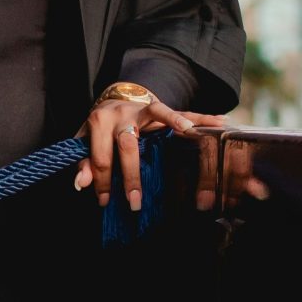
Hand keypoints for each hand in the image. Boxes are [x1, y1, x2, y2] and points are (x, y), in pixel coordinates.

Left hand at [72, 97, 225, 210]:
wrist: (113, 99)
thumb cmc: (100, 128)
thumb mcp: (85, 142)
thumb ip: (83, 161)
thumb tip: (81, 184)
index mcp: (99, 121)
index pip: (100, 156)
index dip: (101, 181)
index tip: (105, 201)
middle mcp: (121, 112)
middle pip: (127, 145)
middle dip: (130, 175)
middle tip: (135, 201)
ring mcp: (142, 108)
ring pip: (158, 112)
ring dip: (174, 121)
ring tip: (189, 130)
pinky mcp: (160, 107)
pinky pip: (183, 110)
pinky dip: (202, 116)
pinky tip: (220, 121)